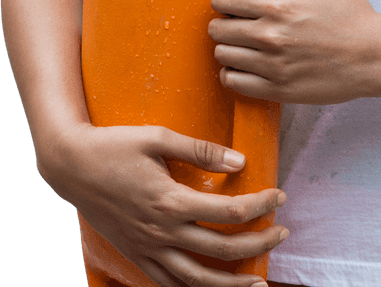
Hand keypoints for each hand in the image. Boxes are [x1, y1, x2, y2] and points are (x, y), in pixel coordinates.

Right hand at [41, 123, 287, 286]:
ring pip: (195, 280)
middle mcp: (160, 232)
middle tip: (282, 233)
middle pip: (219, 250)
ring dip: (230, 284)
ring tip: (258, 283)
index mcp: (170, 201)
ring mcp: (146, 249)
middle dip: (257, 244)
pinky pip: (168, 283)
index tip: (280, 196)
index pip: (228, 212)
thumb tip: (241, 160)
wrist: (70, 166)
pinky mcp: (134, 255)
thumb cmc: (115, 145)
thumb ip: (201, 150)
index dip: (260, 206)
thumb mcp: (158, 137)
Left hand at [209, 0, 380, 104]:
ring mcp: (272, 67)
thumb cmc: (353, 13)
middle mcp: (270, 37)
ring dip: (230, 49)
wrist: (375, 57)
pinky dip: (235, 74)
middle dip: (226, 23)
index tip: (237, 2)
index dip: (225, 0)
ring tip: (246, 43)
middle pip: (217, 30)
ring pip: (222, 57)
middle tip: (242, 22)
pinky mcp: (277, 90)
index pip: (224, 1)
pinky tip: (251, 64)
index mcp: (279, 6)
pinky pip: (233, 82)